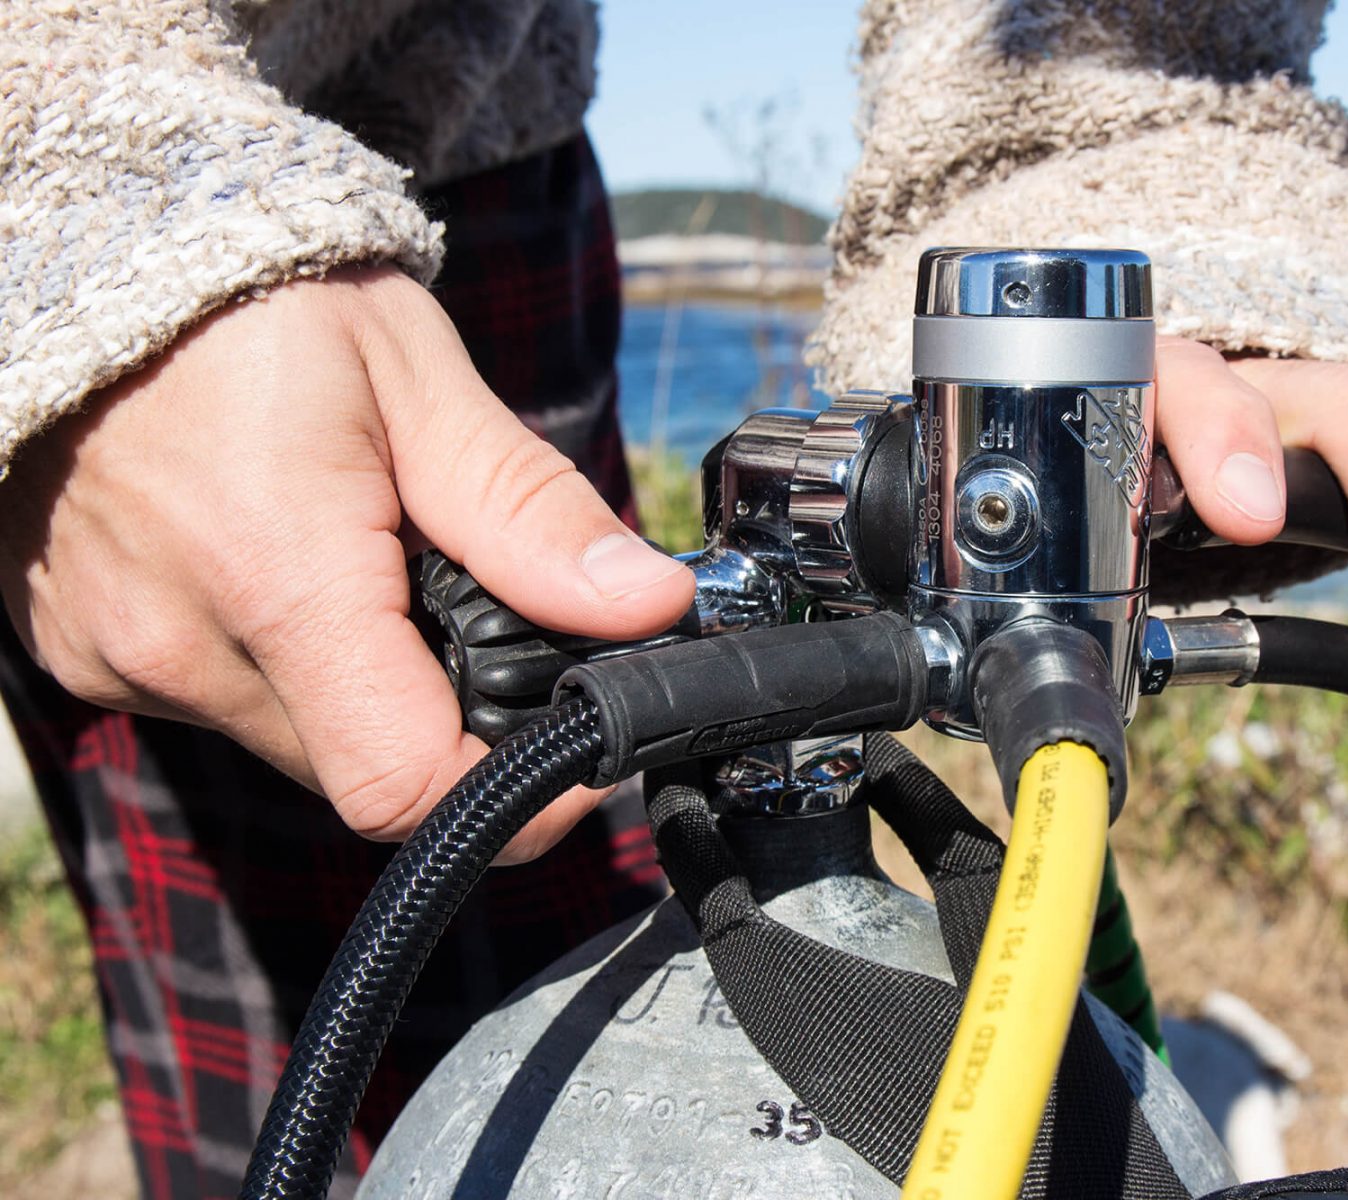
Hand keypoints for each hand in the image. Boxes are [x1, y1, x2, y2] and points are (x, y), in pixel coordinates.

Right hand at [0, 266, 694, 861]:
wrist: (93, 252)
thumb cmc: (262, 303)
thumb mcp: (424, 385)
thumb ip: (534, 516)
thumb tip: (650, 608)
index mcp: (274, 576)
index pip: (407, 787)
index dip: (515, 792)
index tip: (573, 743)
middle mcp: (179, 645)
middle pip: (364, 767)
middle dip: (445, 712)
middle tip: (468, 606)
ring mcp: (117, 658)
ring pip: (299, 742)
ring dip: (363, 684)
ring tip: (367, 564)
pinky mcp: (85, 653)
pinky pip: (223, 705)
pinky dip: (283, 660)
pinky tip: (287, 565)